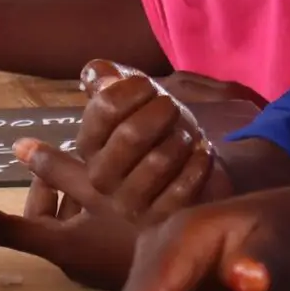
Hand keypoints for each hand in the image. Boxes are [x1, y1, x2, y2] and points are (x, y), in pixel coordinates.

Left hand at [0, 140, 140, 290]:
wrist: (203, 246)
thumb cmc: (143, 218)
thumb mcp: (96, 187)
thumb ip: (58, 168)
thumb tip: (18, 147)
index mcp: (62, 247)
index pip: (11, 233)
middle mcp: (74, 258)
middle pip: (42, 225)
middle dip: (44, 188)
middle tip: (44, 159)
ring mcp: (97, 257)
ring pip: (69, 222)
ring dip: (70, 192)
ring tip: (78, 160)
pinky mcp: (120, 251)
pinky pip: (93, 222)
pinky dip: (93, 200)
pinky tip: (107, 174)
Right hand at [75, 61, 230, 223]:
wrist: (185, 170)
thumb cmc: (155, 131)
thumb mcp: (132, 100)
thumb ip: (109, 82)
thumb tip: (95, 72)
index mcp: (88, 145)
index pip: (104, 108)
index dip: (132, 89)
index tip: (147, 86)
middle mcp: (101, 177)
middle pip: (130, 134)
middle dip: (161, 112)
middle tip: (172, 108)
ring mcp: (130, 203)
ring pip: (158, 161)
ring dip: (179, 140)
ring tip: (185, 135)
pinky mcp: (161, 218)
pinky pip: (182, 187)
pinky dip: (197, 163)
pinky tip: (201, 153)